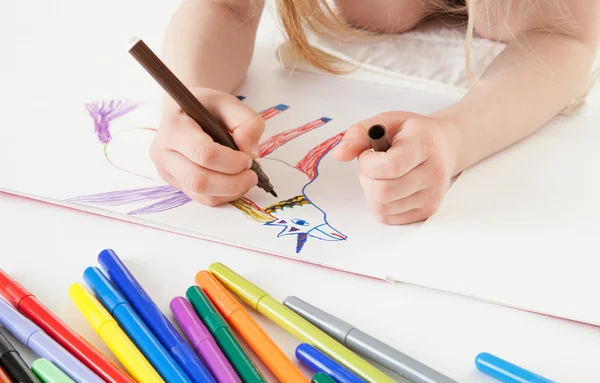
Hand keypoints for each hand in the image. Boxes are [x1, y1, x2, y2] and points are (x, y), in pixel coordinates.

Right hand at [150, 88, 264, 205]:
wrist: (185, 112)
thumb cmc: (206, 107)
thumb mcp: (229, 103)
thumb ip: (247, 121)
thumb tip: (250, 151)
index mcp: (174, 127)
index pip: (203, 153)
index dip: (231, 161)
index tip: (248, 158)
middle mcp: (164, 152)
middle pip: (199, 180)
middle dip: (233, 182)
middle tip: (252, 175)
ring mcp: (167, 171)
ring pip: (201, 194)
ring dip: (231, 191)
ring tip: (246, 179)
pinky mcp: (176, 183)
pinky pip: (202, 199)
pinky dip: (224, 195)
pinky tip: (235, 183)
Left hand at [333, 112, 458, 224]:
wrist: (445, 146)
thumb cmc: (413, 134)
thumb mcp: (387, 121)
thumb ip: (359, 133)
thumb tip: (339, 154)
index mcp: (423, 146)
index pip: (390, 167)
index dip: (368, 163)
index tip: (368, 154)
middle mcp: (432, 174)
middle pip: (383, 192)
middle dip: (366, 179)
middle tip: (371, 167)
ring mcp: (431, 196)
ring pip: (382, 207)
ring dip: (371, 193)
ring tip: (380, 177)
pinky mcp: (426, 211)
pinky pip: (388, 217)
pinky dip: (379, 204)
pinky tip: (388, 188)